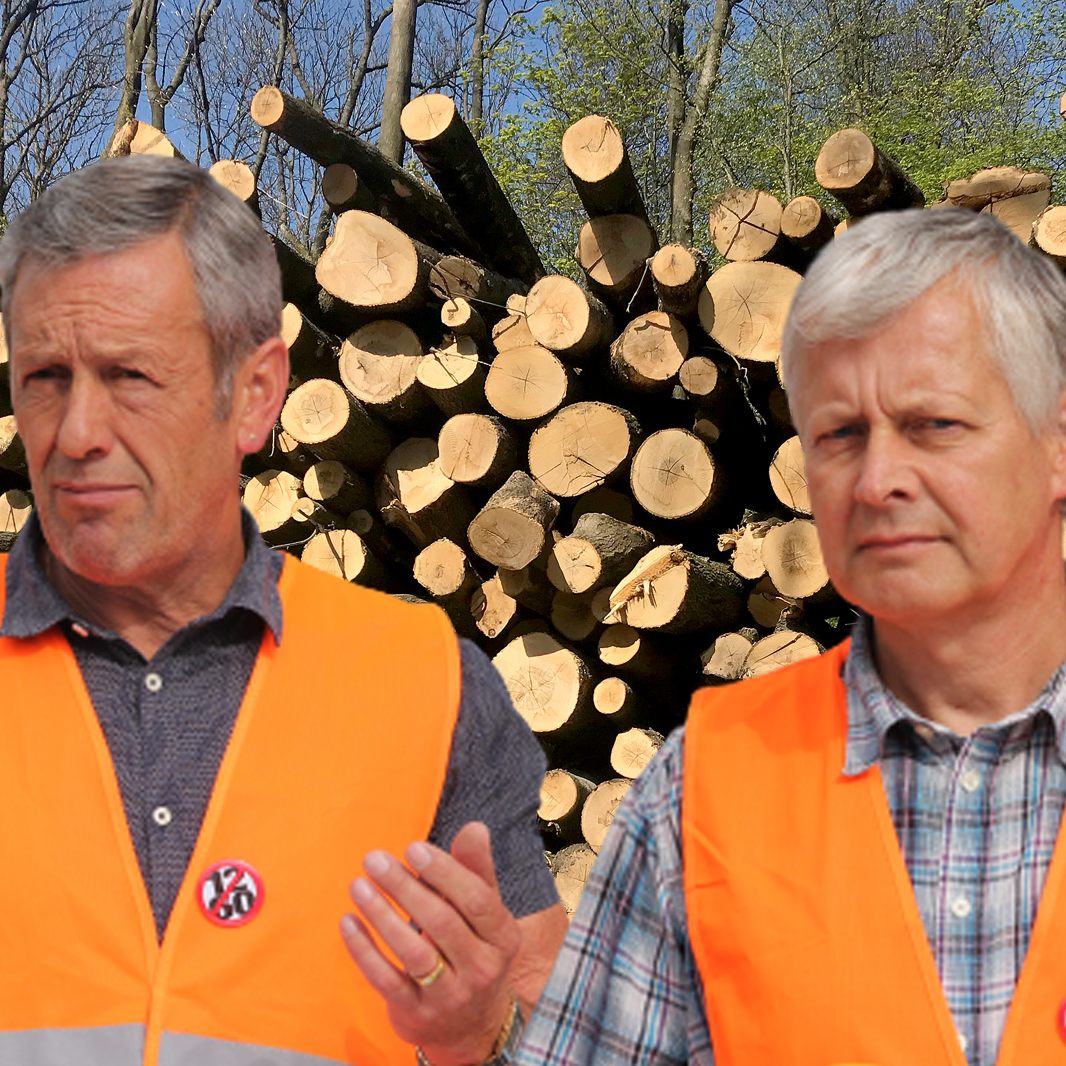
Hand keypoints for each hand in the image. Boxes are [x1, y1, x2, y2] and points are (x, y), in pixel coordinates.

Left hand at [341, 822, 520, 1065]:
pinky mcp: (417, 1014)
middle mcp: (481, 968)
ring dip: (382, 915)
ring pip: (413, 952)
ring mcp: (449, 996)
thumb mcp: (485, 913)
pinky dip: (364, 951)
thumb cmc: (474, 949)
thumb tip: (474, 827)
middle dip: (405, 887)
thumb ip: (476, 870)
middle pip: (442, 923)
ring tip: (358, 885)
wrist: (472, 1027)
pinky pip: (386, 980)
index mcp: (502, 937)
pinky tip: (348, 923)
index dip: (445, 872)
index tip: (412, 849)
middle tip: (375, 859)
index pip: (477, 900)